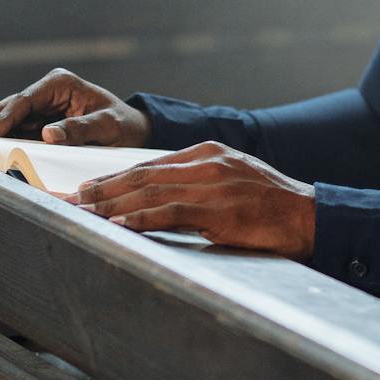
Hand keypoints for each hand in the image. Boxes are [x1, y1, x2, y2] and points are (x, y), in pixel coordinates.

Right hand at [0, 70, 150, 146]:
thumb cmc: (124, 125)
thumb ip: (80, 129)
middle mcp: (46, 92)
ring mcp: (41, 108)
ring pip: (8, 120)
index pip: (24, 100)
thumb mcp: (108, 126)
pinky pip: (17, 132)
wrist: (133, 132)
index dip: (4, 118)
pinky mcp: (40, 123)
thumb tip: (48, 134)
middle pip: (9, 108)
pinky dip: (3, 142)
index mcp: (60, 83)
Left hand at [73, 142, 316, 256]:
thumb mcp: (234, 183)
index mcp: (208, 153)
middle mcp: (205, 162)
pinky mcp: (218, 208)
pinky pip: (168, 213)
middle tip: (69, 199)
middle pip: (141, 175)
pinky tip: (117, 225)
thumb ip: (201, 186)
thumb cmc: (273, 206)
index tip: (88, 188)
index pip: (150, 165)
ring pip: (148, 192)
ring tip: (81, 213)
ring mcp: (211, 184)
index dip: (115, 178)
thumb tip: (164, 202)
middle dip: (101, 189)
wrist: (310, 216)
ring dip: (110, 205)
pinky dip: (138, 219)